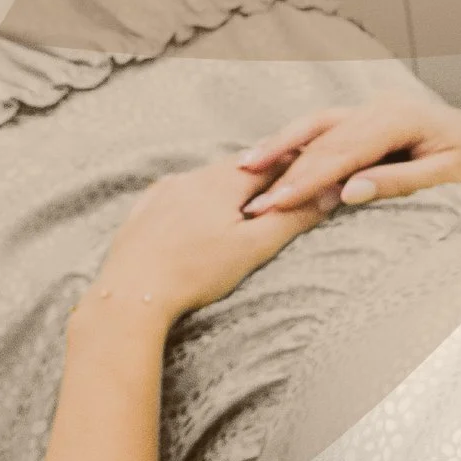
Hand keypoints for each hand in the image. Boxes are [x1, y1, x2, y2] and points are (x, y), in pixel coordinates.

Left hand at [87, 159, 331, 323]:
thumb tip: (330, 192)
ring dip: (228, 190)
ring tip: (242, 210)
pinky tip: (199, 218)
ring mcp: (162, 193)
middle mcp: (191, 177)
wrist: (129, 298)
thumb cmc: (195, 273)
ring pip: (207, 180)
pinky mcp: (142, 211)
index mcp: (222, 180)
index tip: (313, 174)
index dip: (296, 168)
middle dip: (262, 179)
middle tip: (282, 195)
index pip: (272, 162)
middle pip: (239, 169)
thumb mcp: (254, 248)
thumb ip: (294, 216)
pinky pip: (177, 195)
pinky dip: (196, 201)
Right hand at [236, 96, 460, 214]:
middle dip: (284, 169)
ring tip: (244, 168)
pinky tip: (274, 156)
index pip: (341, 153)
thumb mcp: (447, 177)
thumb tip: (348, 192)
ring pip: (320, 125)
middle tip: (248, 200)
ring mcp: (377, 108)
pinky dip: (300, 141)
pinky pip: (329, 127)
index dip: (303, 181)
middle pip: (323, 138)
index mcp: (401, 118)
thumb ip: (398, 182)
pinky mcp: (373, 117)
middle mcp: (383, 106)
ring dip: (283, 146)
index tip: (271, 205)